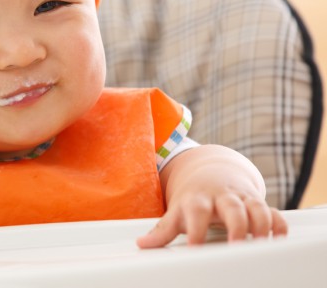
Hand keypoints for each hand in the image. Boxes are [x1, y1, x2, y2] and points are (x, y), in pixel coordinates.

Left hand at [137, 144, 287, 247]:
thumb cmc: (193, 199)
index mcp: (198, 200)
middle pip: (231, 207)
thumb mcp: (177, 211)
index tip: (195, 247)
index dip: (196, 229)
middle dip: (236, 226)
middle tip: (237, 246)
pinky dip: (278, 223)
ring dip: (261, 224)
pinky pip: (273, 211)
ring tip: (261, 242)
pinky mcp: (257, 202)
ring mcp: (241, 198)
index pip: (197, 211)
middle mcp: (221, 197)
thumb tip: (141, 244)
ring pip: (255, 207)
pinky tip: (278, 237)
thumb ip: (162, 230)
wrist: (212, 172)